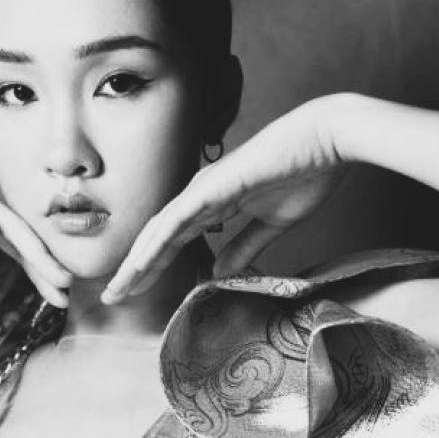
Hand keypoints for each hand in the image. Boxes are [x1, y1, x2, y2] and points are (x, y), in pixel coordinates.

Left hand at [101, 99, 343, 302]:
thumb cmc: (307, 173)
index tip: (134, 292)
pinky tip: (140, 264)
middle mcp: (200, 198)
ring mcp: (204, 190)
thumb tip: (220, 274)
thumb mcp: (272, 224)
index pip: (173, 242)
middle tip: (111, 297)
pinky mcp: (213, 186)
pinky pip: (177, 220)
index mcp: (214, 206)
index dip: (151, 267)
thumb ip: (244, 247)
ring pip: (159, 232)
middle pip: (156, 239)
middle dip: (133, 269)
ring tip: (116, 288)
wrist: (327, 141)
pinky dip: (157, 243)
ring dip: (136, 261)